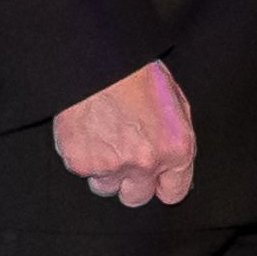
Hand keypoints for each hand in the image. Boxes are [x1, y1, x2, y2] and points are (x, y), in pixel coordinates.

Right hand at [52, 59, 196, 206]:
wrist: (99, 59)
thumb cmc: (137, 73)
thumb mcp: (175, 103)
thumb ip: (175, 140)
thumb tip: (172, 166)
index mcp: (176, 150)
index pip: (173, 193)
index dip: (161, 185)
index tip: (154, 179)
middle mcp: (146, 163)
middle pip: (136, 197)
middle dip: (130, 182)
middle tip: (123, 156)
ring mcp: (112, 166)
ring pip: (105, 187)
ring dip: (103, 170)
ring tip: (103, 138)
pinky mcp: (81, 162)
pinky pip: (80, 170)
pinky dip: (81, 154)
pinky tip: (86, 130)